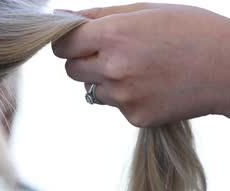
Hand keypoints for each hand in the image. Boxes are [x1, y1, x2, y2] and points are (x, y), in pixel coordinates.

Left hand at [52, 3, 229, 126]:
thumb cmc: (192, 31)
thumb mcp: (147, 10)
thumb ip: (99, 15)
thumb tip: (62, 18)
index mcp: (113, 35)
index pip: (62, 46)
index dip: (67, 43)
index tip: (75, 42)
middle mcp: (113, 67)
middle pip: (71, 70)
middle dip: (83, 62)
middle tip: (111, 54)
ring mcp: (123, 96)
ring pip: (91, 89)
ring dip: (105, 80)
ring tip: (140, 69)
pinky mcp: (134, 116)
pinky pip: (115, 105)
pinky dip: (126, 97)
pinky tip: (152, 85)